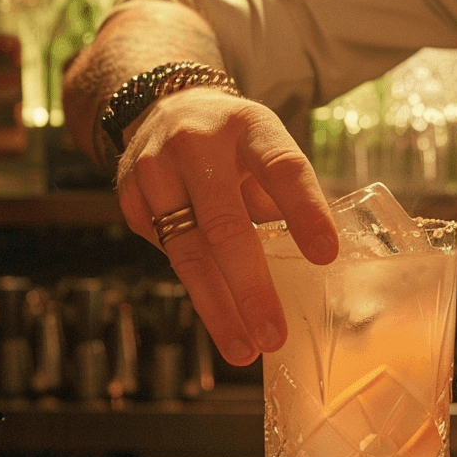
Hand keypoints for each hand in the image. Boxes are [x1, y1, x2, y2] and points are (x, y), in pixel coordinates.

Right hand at [113, 86, 337, 365]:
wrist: (163, 108)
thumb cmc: (233, 141)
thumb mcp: (267, 146)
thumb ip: (285, 196)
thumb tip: (315, 264)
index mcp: (249, 126)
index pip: (283, 169)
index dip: (305, 212)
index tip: (325, 256)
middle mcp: (197, 144)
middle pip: (226, 223)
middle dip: (252, 287)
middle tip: (274, 333)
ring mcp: (155, 170)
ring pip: (188, 251)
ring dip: (219, 308)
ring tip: (245, 348)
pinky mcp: (131, 198)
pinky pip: (168, 255)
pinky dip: (197, 289)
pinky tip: (219, 316)